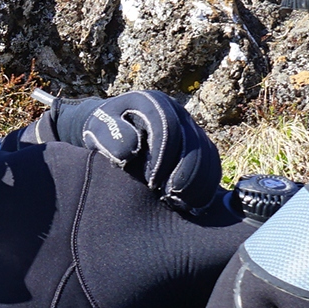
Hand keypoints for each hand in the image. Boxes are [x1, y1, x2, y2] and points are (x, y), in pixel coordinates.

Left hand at [52, 91, 224, 212]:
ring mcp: (190, 128)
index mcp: (153, 103)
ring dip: (198, 182)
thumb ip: (109, 136)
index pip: (167, 128)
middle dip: (185, 172)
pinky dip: (206, 185)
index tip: (151, 182)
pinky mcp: (197, 145)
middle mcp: (177, 112)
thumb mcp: (97, 129)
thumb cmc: (101, 130)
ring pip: (207, 153)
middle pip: (193, 142)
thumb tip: (132, 150)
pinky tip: (193, 204)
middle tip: (170, 197)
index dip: (163, 156)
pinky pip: (211, 164)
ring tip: (182, 204)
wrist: (110, 129)